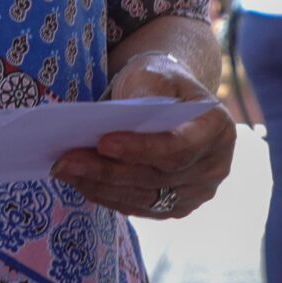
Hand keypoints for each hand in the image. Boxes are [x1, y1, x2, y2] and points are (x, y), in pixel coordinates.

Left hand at [53, 51, 237, 219]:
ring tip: (63, 170)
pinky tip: (78, 181)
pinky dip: (106, 195)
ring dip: (99, 186)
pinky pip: (138, 206)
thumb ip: (143, 94)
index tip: (102, 142)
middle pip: (157, 177)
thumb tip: (112, 121)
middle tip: (65, 160)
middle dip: (107, 170)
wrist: (172, 101)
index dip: (141, 149)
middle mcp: (214, 167)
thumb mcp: (155, 75)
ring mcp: (196, 192)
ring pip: (144, 197)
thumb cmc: (163, 83)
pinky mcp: (175, 207)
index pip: (180, 147)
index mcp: (218, 129)